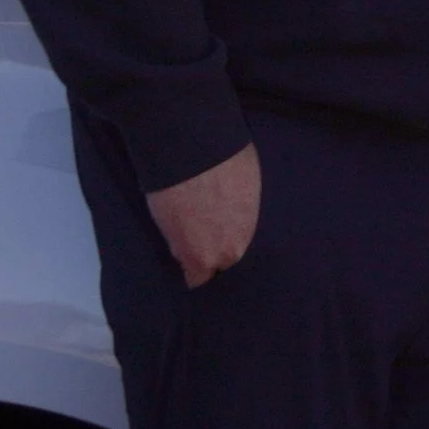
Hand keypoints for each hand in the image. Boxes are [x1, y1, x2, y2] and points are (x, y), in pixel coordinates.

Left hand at [146, 143, 260, 288]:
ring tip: (216, 208)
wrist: (196, 151)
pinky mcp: (259, 195)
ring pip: (239, 233)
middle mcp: (233, 247)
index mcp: (206, 258)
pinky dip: (239, 205)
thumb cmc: (170, 193)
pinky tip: (227, 193)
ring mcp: (250, 220)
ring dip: (230, 226)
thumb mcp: (168, 228)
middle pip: (224, 257)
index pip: (200, 278)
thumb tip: (189, 250)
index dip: (192, 268)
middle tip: (201, 229)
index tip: (187, 258)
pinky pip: (247, 211)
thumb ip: (184, 245)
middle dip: (215, 247)